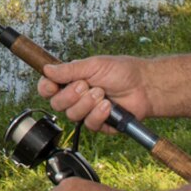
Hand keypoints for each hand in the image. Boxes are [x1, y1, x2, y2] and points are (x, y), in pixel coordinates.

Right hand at [37, 55, 151, 132]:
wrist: (144, 86)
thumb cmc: (122, 71)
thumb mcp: (93, 65)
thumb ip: (69, 70)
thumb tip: (46, 69)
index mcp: (71, 81)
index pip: (47, 88)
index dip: (47, 88)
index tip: (53, 85)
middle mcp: (76, 97)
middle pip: (57, 104)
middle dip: (71, 95)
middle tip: (86, 85)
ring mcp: (86, 111)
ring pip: (72, 115)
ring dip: (87, 104)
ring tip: (102, 94)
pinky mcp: (99, 124)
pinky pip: (89, 124)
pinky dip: (99, 114)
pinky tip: (109, 106)